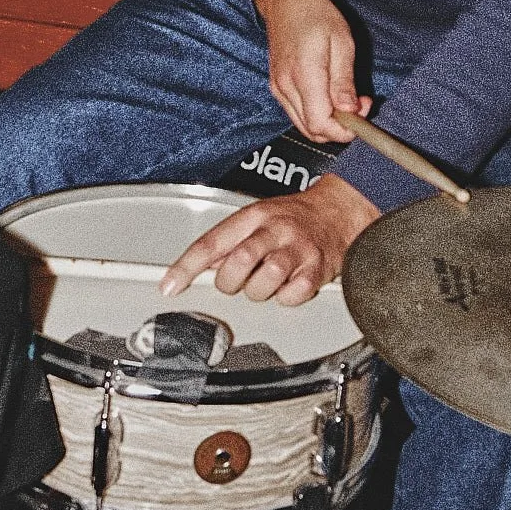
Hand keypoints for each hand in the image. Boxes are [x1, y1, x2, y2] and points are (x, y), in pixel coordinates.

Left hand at [159, 170, 379, 305]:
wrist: (341, 211)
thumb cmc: (294, 217)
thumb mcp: (256, 218)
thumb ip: (228, 242)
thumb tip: (201, 265)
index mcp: (253, 216)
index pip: (211, 243)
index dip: (186, 267)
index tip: (170, 286)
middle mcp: (274, 230)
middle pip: (237, 263)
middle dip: (229, 282)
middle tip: (236, 281)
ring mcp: (298, 250)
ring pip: (264, 282)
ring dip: (258, 292)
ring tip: (265, 283)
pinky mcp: (319, 270)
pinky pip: (292, 296)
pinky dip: (285, 298)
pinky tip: (287, 286)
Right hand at [252, 0, 363, 144]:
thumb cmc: (316, 14)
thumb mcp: (342, 42)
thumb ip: (344, 81)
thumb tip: (350, 111)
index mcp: (304, 75)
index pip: (320, 123)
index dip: (343, 129)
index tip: (361, 115)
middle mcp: (286, 86)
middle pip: (312, 130)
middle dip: (339, 127)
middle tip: (359, 105)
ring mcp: (278, 88)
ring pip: (304, 125)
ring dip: (328, 121)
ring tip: (346, 99)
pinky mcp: (277, 87)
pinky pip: (297, 113)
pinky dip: (316, 113)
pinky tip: (329, 95)